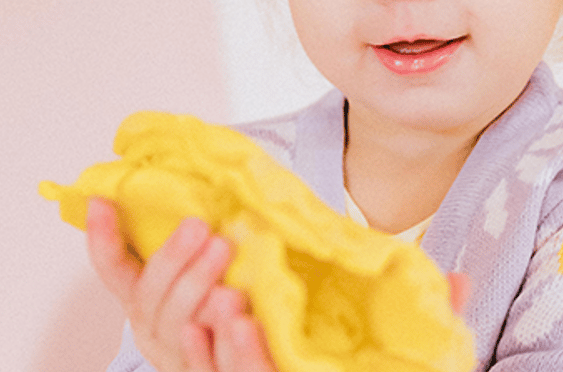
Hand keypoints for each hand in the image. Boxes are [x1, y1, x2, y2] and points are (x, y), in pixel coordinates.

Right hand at [86, 198, 271, 371]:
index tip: (101, 202)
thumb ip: (184, 245)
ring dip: (199, 293)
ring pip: (180, 325)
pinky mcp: (201, 368)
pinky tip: (242, 319)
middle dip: (174, 258)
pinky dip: (222, 338)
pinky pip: (208, 359)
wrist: (217, 356)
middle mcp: (150, 325)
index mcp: (139, 298)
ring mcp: (174, 350)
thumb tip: (189, 187)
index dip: (104, 238)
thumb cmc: (205, 302)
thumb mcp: (184, 273)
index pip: (113, 268)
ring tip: (226, 270)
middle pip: (153, 295)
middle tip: (200, 227)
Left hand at [86, 198, 469, 371]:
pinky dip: (110, 250)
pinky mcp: (174, 327)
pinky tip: (101, 207)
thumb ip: (427, 320)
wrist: (302, 368)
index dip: (238, 351)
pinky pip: (131, 296)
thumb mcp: (388, 356)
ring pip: (161, 331)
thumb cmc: (341, 361)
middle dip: (196, 298)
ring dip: (167, 279)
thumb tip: (461, 280)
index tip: (234, 310)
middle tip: (216, 242)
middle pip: (195, 357)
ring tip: (193, 228)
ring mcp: (197, 355)